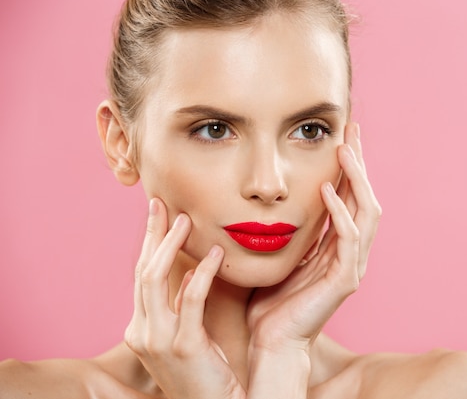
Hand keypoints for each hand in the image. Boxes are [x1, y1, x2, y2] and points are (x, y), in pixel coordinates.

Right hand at [124, 198, 244, 398]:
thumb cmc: (206, 373)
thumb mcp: (187, 336)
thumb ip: (182, 306)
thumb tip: (189, 271)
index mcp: (141, 328)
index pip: (141, 275)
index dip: (149, 243)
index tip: (157, 213)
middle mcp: (142, 332)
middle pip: (142, 270)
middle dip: (152, 234)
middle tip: (161, 202)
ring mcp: (159, 340)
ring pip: (154, 279)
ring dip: (170, 245)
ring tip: (186, 219)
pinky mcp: (184, 346)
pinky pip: (191, 298)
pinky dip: (202, 272)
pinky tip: (215, 254)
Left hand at [246, 121, 381, 351]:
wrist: (271, 339)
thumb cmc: (272, 299)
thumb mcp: (283, 251)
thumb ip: (293, 227)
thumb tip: (280, 196)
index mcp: (336, 243)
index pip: (349, 196)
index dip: (348, 165)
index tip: (340, 134)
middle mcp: (350, 251)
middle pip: (364, 196)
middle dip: (359, 162)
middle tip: (351, 128)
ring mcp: (351, 265)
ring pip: (366, 212)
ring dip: (356, 179)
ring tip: (343, 150)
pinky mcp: (345, 280)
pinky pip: (348, 239)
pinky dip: (340, 212)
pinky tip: (327, 189)